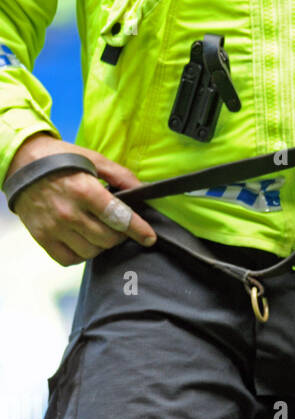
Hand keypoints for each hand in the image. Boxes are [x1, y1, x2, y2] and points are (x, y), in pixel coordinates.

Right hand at [4, 133, 157, 265]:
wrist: (21, 163)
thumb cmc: (60, 160)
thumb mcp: (92, 159)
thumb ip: (120, 176)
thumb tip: (142, 191)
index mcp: (83, 190)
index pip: (119, 217)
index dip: (138, 229)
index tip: (149, 238)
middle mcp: (68, 212)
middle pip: (108, 239)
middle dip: (119, 235)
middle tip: (117, 226)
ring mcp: (54, 227)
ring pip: (91, 252)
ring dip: (100, 245)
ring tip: (97, 230)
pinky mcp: (42, 238)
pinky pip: (70, 259)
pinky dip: (80, 254)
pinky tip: (81, 240)